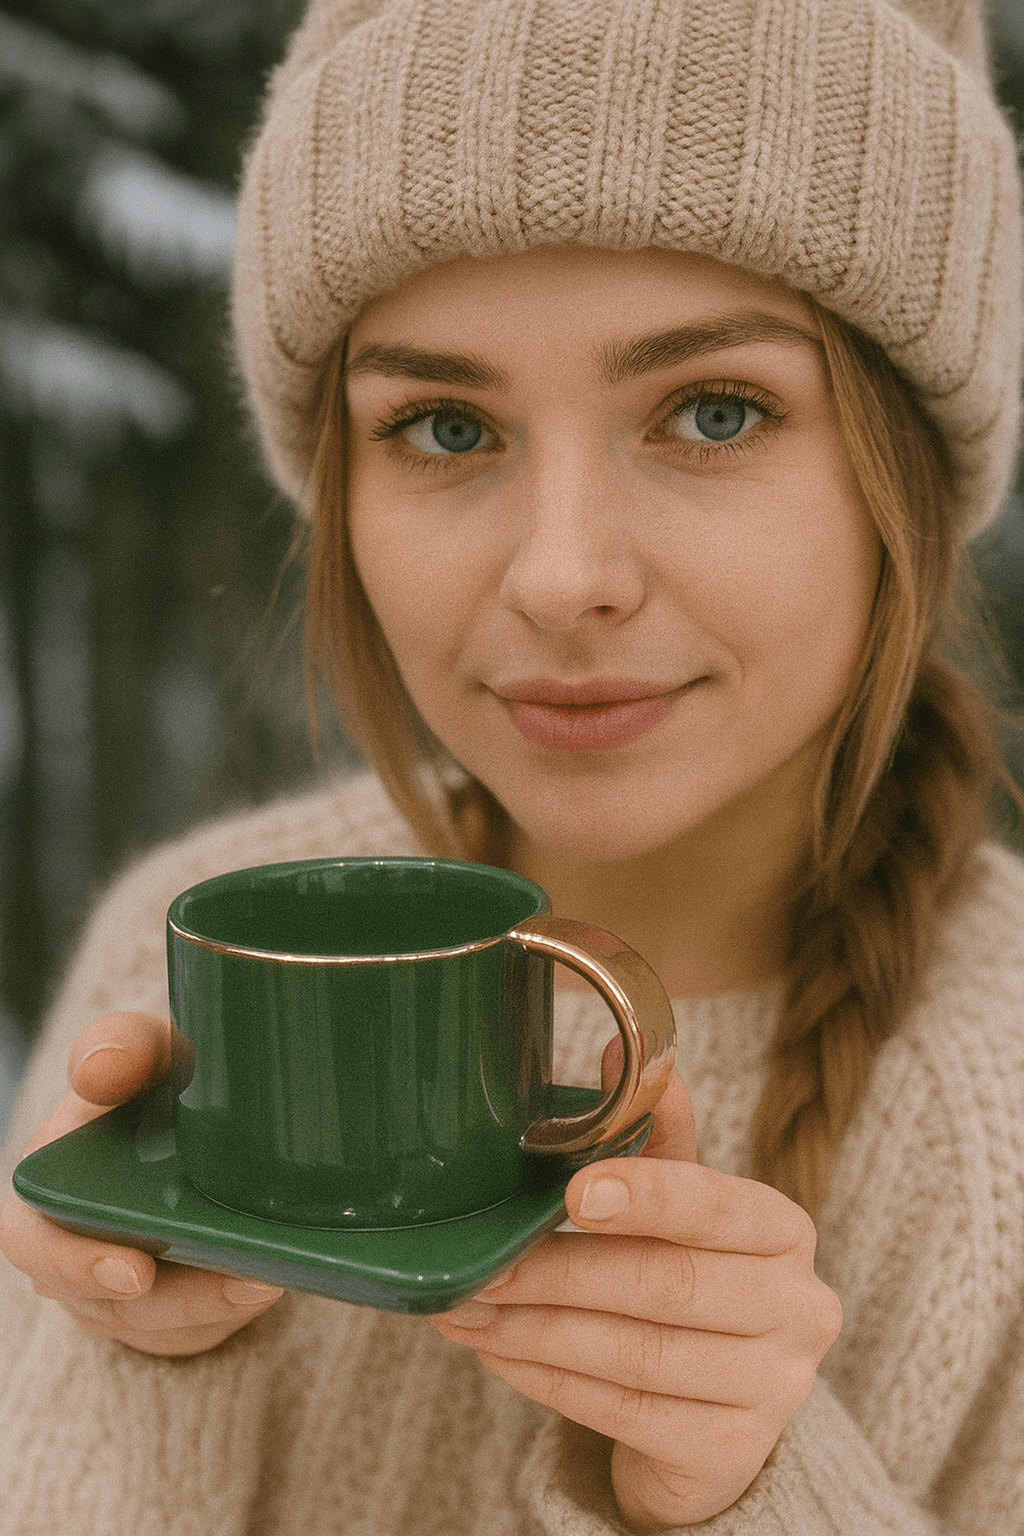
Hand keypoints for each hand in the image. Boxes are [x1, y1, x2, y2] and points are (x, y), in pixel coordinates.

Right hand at [0, 1012, 283, 1355]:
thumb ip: (120, 1048)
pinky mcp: (175, 1313)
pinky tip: (284, 1278)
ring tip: (281, 1274)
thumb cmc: (154, 1082)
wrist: (195, 1113)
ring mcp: (128, 1295)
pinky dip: (241, 1310)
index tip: (135, 1270)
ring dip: (225, 1306)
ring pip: (171, 1324)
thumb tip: (104, 1068)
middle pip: (121, 1305)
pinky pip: (202, 1329)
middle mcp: (79, 1258)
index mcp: (50, 1196)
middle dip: (184, 1300)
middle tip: (249, 1281)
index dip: (78, 1266)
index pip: (39, 1247)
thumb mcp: (140, 1052)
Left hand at [430, 1059, 841, 1528]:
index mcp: (783, 1231)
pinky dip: (548, 1380)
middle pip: (667, 1286)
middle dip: (561, 1273)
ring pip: (636, 1354)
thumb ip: (653, 1135)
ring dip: (537, 1330)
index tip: (573, 1190)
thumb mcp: (677, 1209)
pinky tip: (498, 1355)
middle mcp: (799, 1309)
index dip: (648, 1196)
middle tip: (484, 1266)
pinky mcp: (731, 1455)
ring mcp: (773, 1390)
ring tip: (468, 1310)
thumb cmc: (686, 1284)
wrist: (712, 1418)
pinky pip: (622, 1414)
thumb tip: (613, 1048)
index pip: (718, 1206)